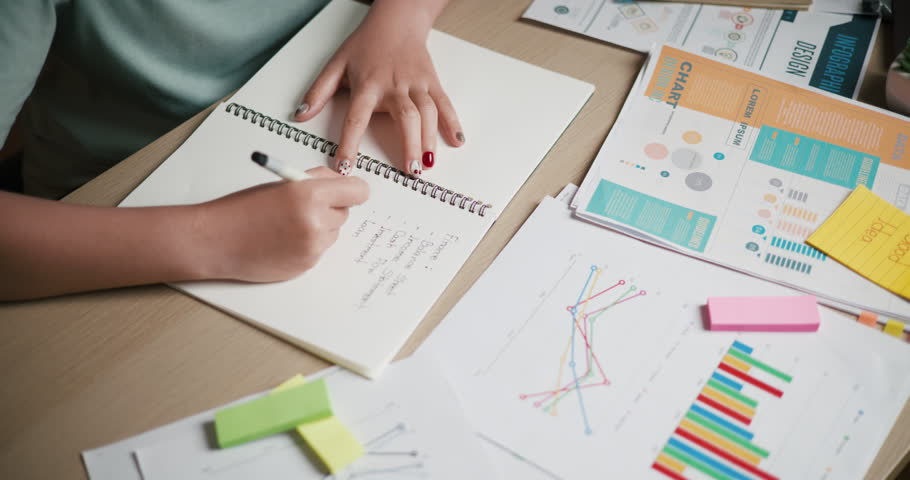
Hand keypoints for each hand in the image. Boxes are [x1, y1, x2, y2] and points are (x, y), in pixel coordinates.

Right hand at [200, 167, 368, 281]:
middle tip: (300, 206)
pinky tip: (283, 240)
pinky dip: (308, 244)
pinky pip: (320, 250)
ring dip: (320, 227)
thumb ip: (316, 179)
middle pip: (346, 212)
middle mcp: (317, 222)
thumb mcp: (282, 182)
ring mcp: (313, 247)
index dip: (352, 190)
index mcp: (311, 195)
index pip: (359, 191)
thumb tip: (343, 182)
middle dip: (329, 208)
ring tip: (287, 225)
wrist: (217, 240)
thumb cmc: (244, 208)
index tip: (345, 191)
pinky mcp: (307, 265)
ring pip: (334, 232)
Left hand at [294, 0, 462, 176]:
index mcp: (367, 85)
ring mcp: (416, 84)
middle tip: (410, 170)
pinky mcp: (431, 82)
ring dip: (430, 139)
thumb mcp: (336, 64)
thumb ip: (319, 92)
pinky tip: (456, 142)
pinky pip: (444, 104)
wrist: (396, 21)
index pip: (356, 118)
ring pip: (427, 112)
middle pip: (405, 117)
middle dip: (409, 144)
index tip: (346, 167)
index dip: (350, 143)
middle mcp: (394, 86)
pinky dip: (452, 123)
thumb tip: (300, 115)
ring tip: (429, 164)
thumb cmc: (366, 44)